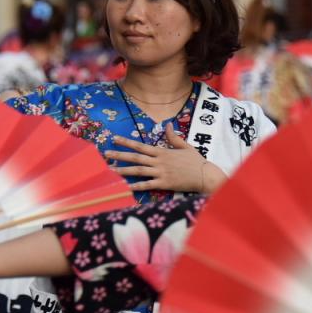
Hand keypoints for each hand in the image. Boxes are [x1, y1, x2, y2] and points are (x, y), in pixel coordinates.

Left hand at [105, 124, 226, 193]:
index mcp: (162, 152)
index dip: (127, 142)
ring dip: (123, 170)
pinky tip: (125, 187)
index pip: (141, 145)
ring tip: (110, 170)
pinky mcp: (164, 184)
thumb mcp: (185, 146)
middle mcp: (159, 161)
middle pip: (136, 157)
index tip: (115, 138)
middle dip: (120, 155)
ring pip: (138, 171)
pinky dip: (136, 186)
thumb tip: (167, 125)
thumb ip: (173, 137)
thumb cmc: (195, 161)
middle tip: (106, 153)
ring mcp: (161, 173)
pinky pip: (147, 185)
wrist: (205, 175)